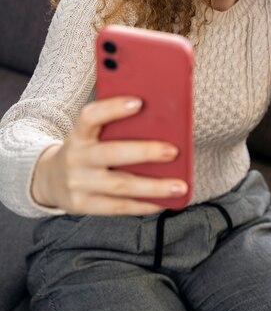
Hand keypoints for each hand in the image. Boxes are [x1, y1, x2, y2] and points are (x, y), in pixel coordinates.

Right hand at [31, 97, 187, 214]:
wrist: (50, 179)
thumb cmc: (85, 149)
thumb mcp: (90, 134)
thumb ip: (114, 127)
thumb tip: (158, 123)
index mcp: (79, 134)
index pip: (91, 116)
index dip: (113, 108)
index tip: (139, 102)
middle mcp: (76, 158)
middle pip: (112, 153)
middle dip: (145, 152)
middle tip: (174, 151)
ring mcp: (78, 184)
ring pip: (120, 185)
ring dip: (154, 187)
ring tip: (179, 186)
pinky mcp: (83, 205)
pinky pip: (118, 207)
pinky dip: (144, 205)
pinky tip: (163, 202)